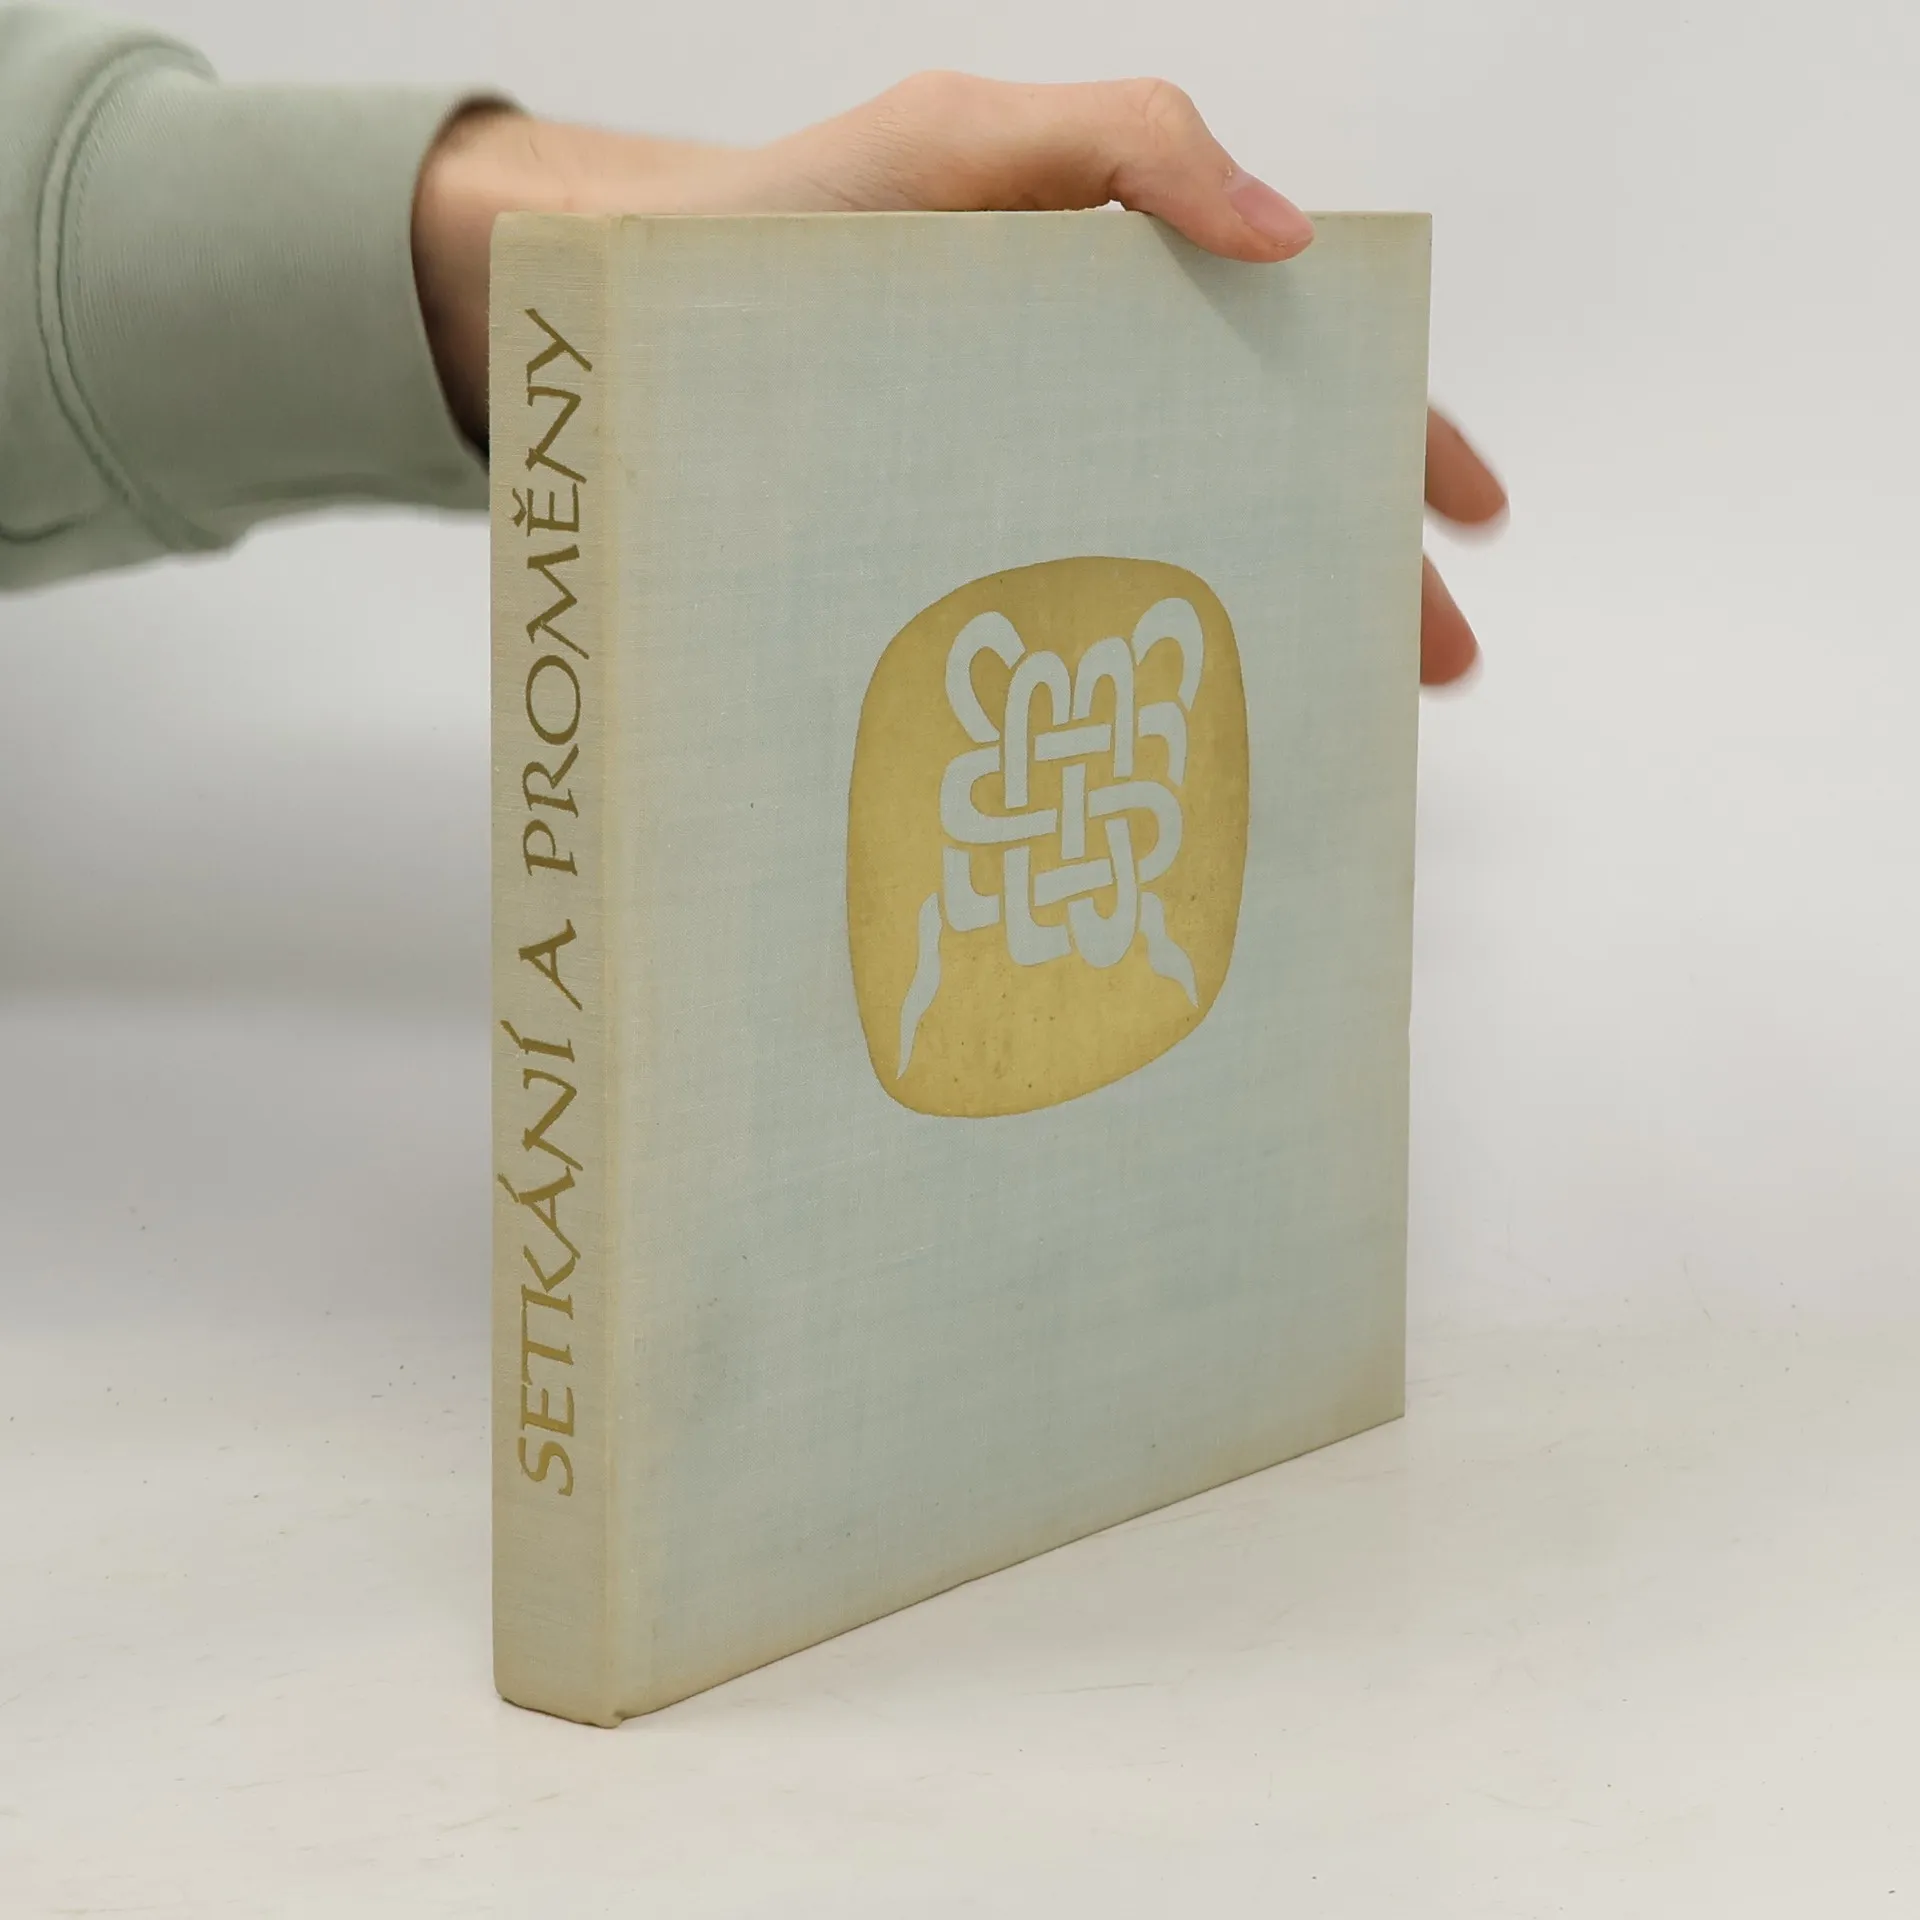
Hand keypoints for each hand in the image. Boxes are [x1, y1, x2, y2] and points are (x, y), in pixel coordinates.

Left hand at [414, 74, 1505, 684]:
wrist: (630, 318)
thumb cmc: (795, 220)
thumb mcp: (962, 143)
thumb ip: (1124, 145)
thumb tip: (1288, 238)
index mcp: (1116, 316)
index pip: (1292, 372)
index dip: (1393, 437)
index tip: (1468, 521)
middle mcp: (1083, 417)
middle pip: (1259, 492)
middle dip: (1356, 578)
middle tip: (1427, 674)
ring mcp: (1018, 505)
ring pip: (1170, 578)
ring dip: (1258, 647)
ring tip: (1317, 732)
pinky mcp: (944, 578)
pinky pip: (1061, 636)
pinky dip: (1125, 690)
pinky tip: (1159, 753)